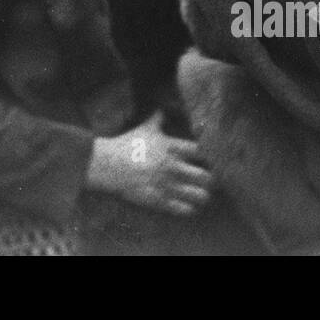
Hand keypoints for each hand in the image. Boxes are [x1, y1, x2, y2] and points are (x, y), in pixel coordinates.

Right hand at [86, 110, 213, 216]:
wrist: (107, 165)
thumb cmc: (126, 145)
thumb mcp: (144, 129)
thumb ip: (157, 120)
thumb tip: (161, 109)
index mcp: (172, 148)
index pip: (203, 152)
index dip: (211, 157)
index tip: (210, 160)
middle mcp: (173, 167)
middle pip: (208, 177)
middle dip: (213, 180)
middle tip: (211, 181)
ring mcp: (167, 185)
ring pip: (201, 196)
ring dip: (203, 196)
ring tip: (201, 194)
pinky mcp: (160, 201)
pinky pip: (185, 209)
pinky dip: (190, 208)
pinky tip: (188, 204)